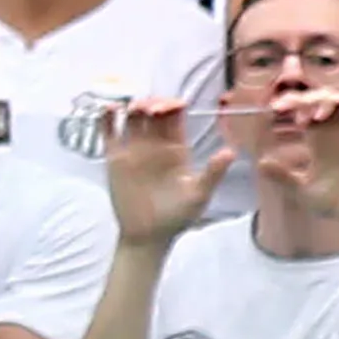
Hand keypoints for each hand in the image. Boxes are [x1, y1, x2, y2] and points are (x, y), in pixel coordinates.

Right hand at [99, 96, 229, 243]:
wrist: (148, 236)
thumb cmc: (176, 217)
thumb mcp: (198, 195)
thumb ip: (212, 173)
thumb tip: (231, 152)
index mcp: (176, 147)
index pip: (175, 115)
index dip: (173, 104)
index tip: (173, 106)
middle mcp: (155, 143)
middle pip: (153, 110)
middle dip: (152, 102)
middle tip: (151, 109)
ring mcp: (134, 148)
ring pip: (132, 117)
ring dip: (132, 106)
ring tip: (133, 109)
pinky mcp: (115, 157)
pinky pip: (110, 132)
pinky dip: (108, 118)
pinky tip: (110, 111)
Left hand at [261, 85, 338, 225]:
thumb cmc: (330, 204)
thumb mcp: (300, 189)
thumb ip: (282, 177)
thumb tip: (260, 163)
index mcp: (319, 140)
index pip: (308, 110)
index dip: (294, 103)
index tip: (276, 108)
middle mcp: (336, 132)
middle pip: (323, 99)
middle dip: (304, 96)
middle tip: (284, 104)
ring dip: (324, 97)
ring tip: (307, 112)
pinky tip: (325, 114)